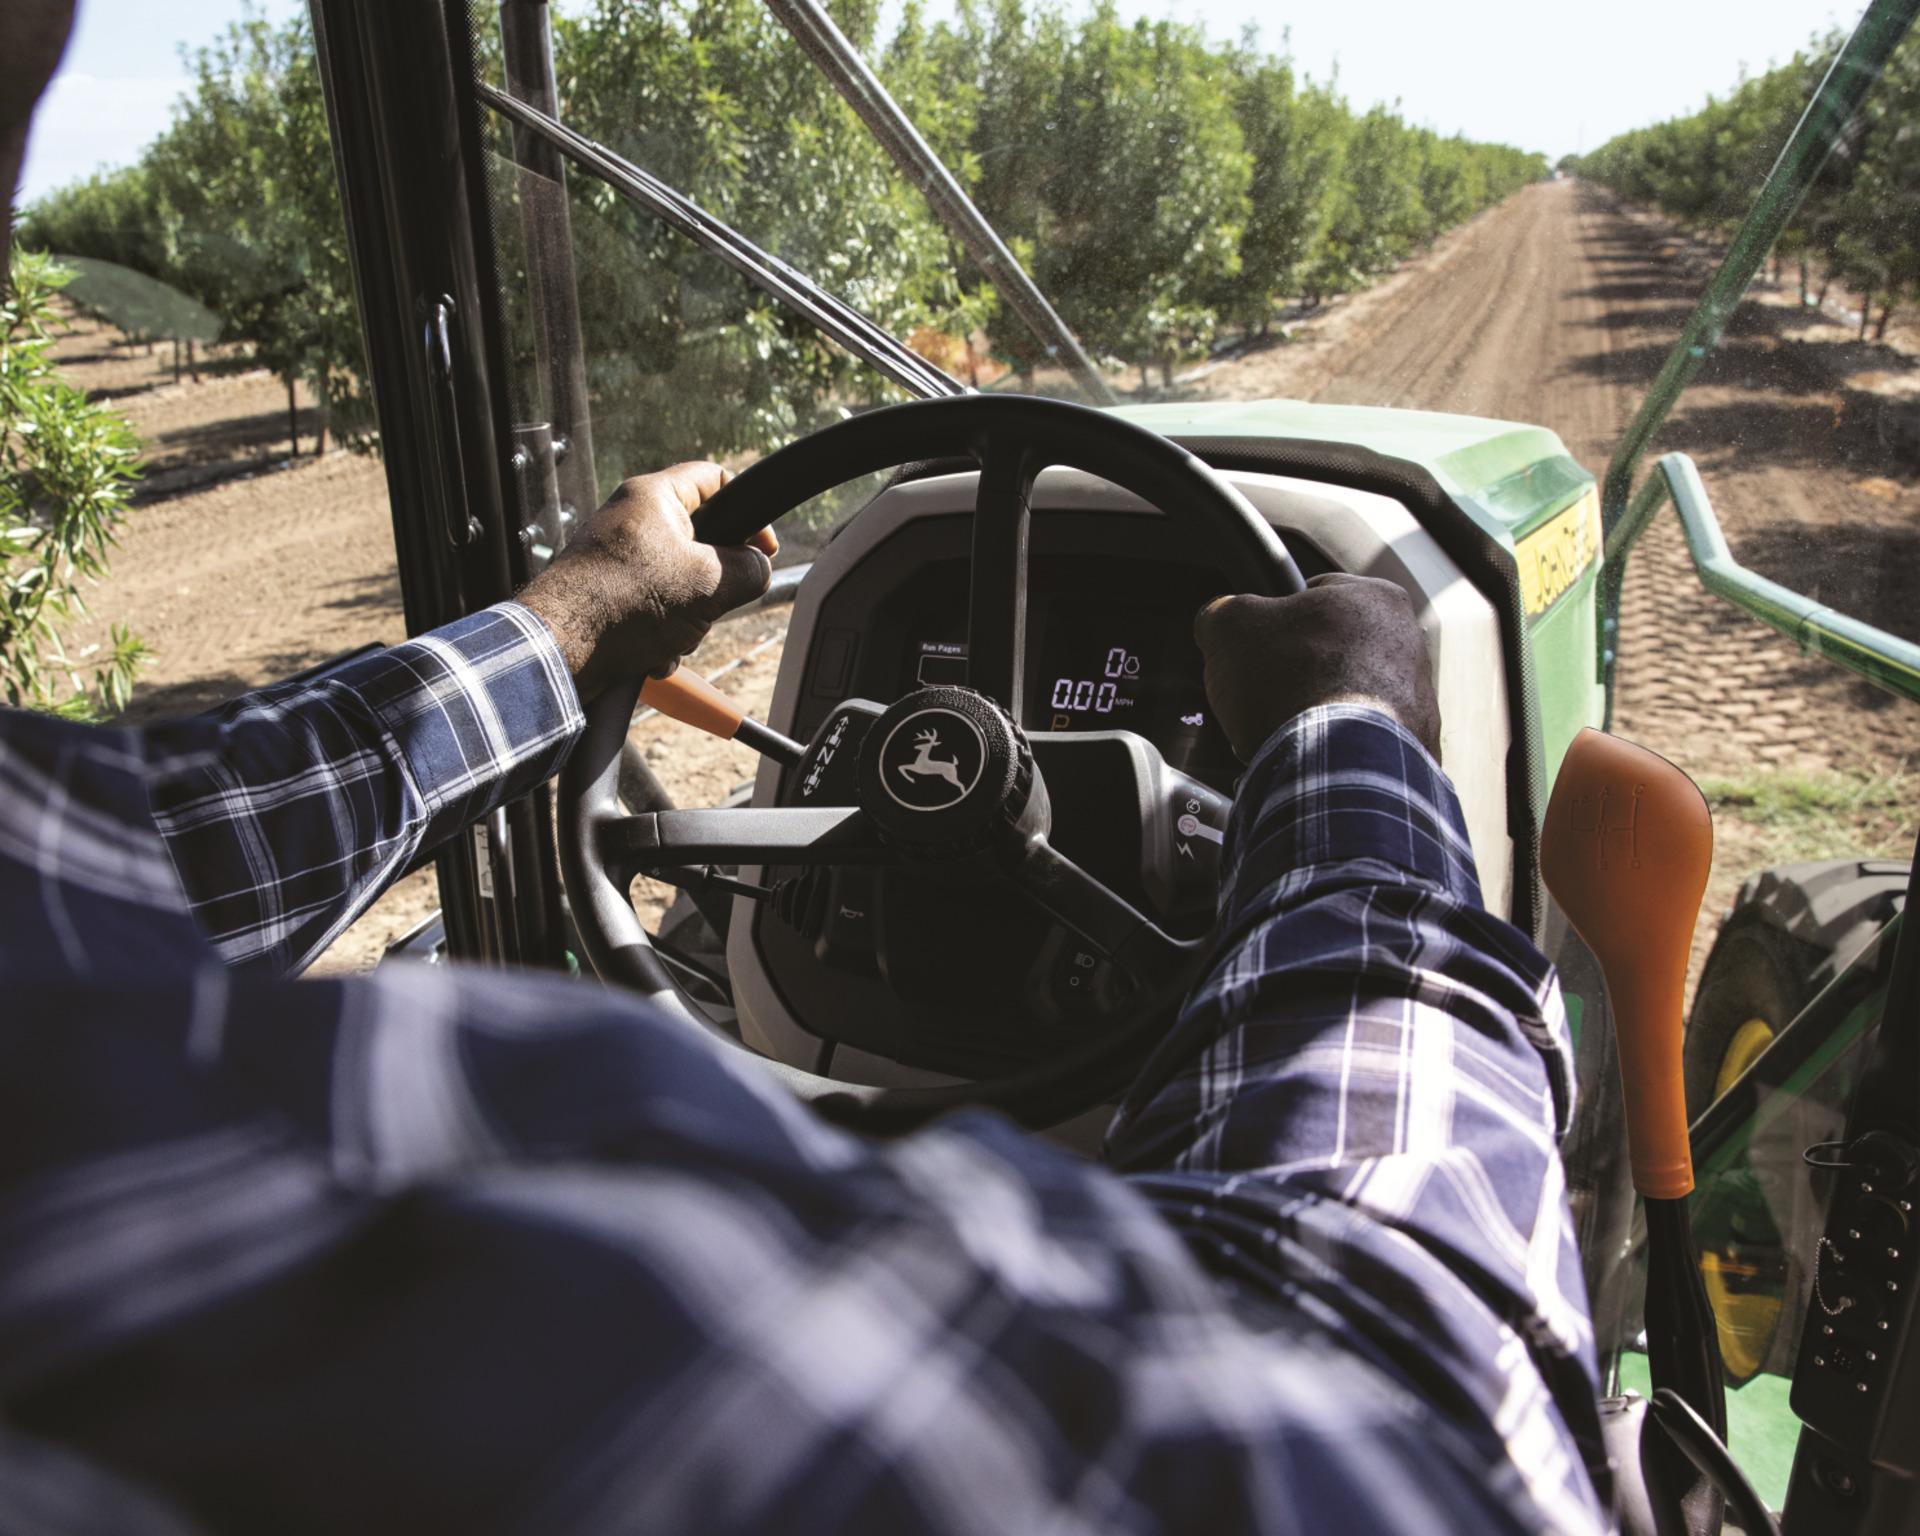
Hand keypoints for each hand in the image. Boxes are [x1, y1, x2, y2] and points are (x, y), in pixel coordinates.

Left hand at [517, 462, 774, 701]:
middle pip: (700, 543)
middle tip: (714, 603)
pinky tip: (651, 653)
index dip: (750, 513)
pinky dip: (660, 636)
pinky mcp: (605, 594)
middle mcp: (631, 520)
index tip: (763, 548)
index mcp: (655, 496)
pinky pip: (651, 610)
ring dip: (687, 620)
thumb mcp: (709, 583)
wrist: (560, 648)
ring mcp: (615, 558)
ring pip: (678, 585)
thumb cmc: (625, 601)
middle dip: (713, 585)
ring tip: (673, 636)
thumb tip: (757, 570)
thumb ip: (749, 570)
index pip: (716, 480)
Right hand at [1193, 573, 1441, 762]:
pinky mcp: (1414, 744)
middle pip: (1330, 650)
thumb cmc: (1293, 684)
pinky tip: (1307, 756)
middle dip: (1296, 672)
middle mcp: (1408, 642)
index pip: (1312, 595)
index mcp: (1373, 598)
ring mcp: (1416, 696)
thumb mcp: (1230, 627)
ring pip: (1346, 697)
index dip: (1273, 621)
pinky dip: (1335, 748)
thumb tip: (1218, 619)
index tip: (1257, 645)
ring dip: (1313, 710)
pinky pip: (1361, 740)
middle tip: (1265, 693)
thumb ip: (1222, 612)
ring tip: (1282, 730)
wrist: (1336, 763)